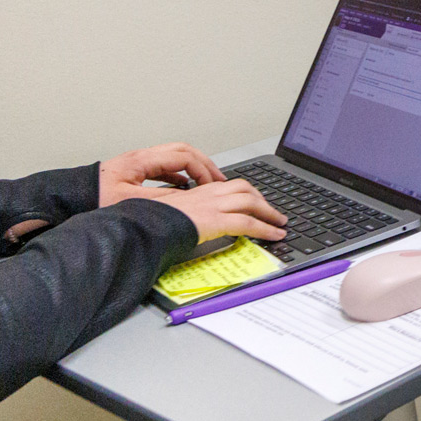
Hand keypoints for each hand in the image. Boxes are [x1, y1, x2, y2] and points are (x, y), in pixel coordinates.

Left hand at [100, 142, 226, 204]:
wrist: (69, 197)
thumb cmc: (92, 197)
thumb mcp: (132, 201)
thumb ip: (163, 198)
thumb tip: (189, 198)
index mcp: (142, 160)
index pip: (183, 156)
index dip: (203, 169)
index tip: (213, 184)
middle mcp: (141, 157)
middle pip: (182, 151)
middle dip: (204, 164)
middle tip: (218, 179)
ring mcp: (138, 163)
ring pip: (174, 157)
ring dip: (193, 168)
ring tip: (206, 182)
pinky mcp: (134, 172)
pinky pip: (164, 167)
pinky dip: (179, 174)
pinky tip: (184, 187)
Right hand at [147, 177, 285, 249]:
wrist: (140, 226)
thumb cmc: (151, 222)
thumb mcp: (173, 214)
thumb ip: (189, 215)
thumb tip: (199, 224)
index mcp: (198, 192)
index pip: (230, 185)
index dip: (248, 193)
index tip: (257, 202)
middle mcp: (208, 194)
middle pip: (244, 188)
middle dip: (263, 199)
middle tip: (273, 212)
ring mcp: (212, 205)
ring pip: (251, 201)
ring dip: (270, 212)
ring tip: (280, 223)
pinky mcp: (215, 219)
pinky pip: (248, 222)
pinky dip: (266, 228)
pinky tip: (275, 235)